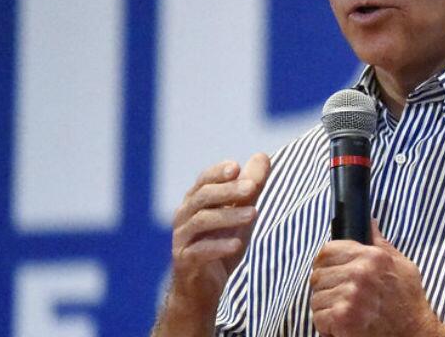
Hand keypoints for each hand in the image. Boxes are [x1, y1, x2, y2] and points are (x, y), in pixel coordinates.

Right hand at [168, 153, 269, 321]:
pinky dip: (218, 246)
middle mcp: (184, 216)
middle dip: (228, 190)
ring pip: (201, 222)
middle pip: (203, 197)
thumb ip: (250, 188)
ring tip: (253, 214)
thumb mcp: (239, 213)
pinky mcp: (184, 261)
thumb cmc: (220, 242)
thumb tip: (263, 156)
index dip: (218, 172)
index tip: (236, 167)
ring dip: (228, 216)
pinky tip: (237, 244)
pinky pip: (199, 251)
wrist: (202, 286)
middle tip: (252, 187)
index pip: (204, 180)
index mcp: (195, 201)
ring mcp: (181, 239)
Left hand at [310, 222, 444, 336]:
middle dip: (326, 289)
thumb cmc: (408, 303)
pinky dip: (327, 326)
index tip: (331, 274)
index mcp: (373, 256)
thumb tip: (369, 223)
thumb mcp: (402, 266)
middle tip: (341, 299)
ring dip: (327, 309)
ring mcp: (350, 295)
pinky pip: (319, 317)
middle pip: (318, 275)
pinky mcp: (343, 317)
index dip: (325, 264)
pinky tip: (345, 327)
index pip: (327, 251)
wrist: (414, 336)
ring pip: (316, 298)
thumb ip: (381, 244)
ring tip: (346, 313)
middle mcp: (360, 272)